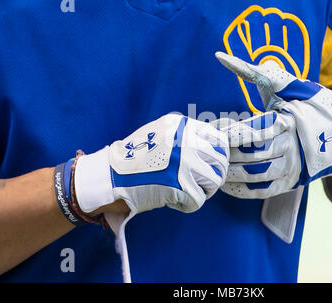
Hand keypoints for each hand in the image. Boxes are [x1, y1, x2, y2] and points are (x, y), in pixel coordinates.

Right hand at [74, 113, 229, 213]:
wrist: (111, 175)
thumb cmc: (134, 158)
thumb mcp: (160, 134)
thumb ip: (184, 138)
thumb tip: (212, 150)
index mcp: (181, 126)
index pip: (218, 139)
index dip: (219, 155)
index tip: (214, 164)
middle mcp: (186, 141)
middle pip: (221, 161)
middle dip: (215, 175)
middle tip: (204, 183)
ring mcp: (185, 163)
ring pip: (214, 180)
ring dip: (204, 190)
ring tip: (190, 192)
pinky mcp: (180, 185)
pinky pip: (199, 200)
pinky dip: (188, 205)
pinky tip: (175, 200)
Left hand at [214, 52, 331, 198]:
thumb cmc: (306, 103)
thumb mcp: (285, 85)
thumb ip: (252, 72)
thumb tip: (220, 57)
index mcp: (288, 120)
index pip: (252, 130)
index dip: (229, 133)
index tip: (212, 131)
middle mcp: (292, 144)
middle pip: (251, 153)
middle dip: (227, 153)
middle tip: (208, 149)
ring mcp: (294, 166)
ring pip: (256, 173)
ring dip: (231, 172)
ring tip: (214, 166)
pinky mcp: (293, 181)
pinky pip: (264, 190)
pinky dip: (243, 190)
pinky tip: (227, 184)